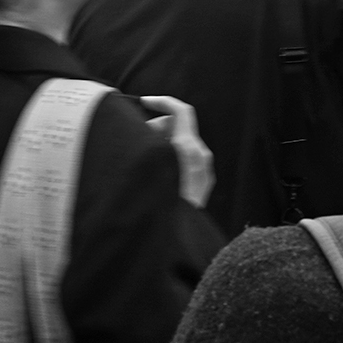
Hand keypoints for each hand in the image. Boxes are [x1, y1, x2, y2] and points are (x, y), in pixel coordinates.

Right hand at [139, 95, 213, 209]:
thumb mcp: (150, 169)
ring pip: (180, 144)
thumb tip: (141, 130)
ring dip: (161, 145)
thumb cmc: (162, 205)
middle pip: (178, 127)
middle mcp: (200, 157)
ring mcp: (204, 171)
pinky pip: (185, 160)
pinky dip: (170, 158)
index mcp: (188, 149)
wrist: (182, 241)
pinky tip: (155, 173)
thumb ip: (147, 143)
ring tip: (144, 162)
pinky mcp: (202, 184)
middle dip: (157, 128)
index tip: (143, 102)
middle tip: (138, 142)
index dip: (162, 101)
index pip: (180, 110)